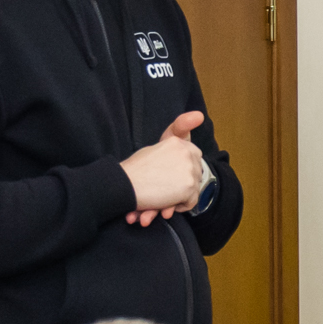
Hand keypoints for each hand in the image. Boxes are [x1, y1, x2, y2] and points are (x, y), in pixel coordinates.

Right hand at [121, 110, 206, 225]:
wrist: (123, 185)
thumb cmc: (134, 170)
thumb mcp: (154, 150)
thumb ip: (175, 141)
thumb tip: (199, 115)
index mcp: (177, 142)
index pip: (193, 157)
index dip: (181, 171)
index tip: (167, 177)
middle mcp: (186, 152)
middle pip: (195, 175)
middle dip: (180, 186)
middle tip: (159, 190)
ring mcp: (189, 169)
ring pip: (193, 190)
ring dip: (175, 199)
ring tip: (156, 200)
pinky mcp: (189, 186)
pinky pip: (191, 202)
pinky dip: (177, 208)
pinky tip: (162, 207)